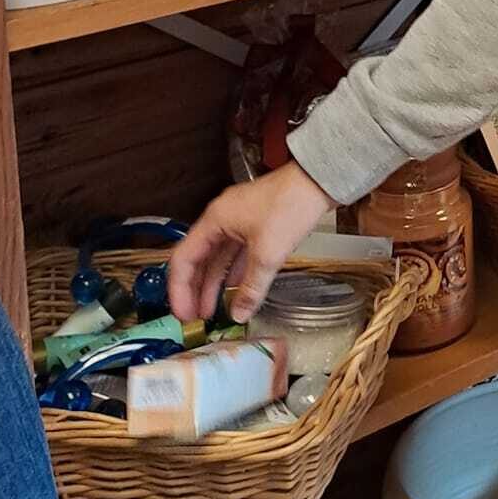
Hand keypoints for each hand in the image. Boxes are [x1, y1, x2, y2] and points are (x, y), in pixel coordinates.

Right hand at [168, 161, 332, 321]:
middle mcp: (222, 218)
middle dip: (195, 290)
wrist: (318, 180)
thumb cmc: (290, 205)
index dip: (179, 290)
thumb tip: (239, 314)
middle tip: (195, 318)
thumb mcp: (268, 253)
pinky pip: (237, 253)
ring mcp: (239, 220)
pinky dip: (234, 273)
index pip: (183, 259)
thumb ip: (252, 288)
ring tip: (212, 311)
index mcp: (215, 220)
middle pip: (199, 260)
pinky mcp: (256, 224)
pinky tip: (235, 291)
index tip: (183, 314)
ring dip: (214, 284)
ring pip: (218, 258)